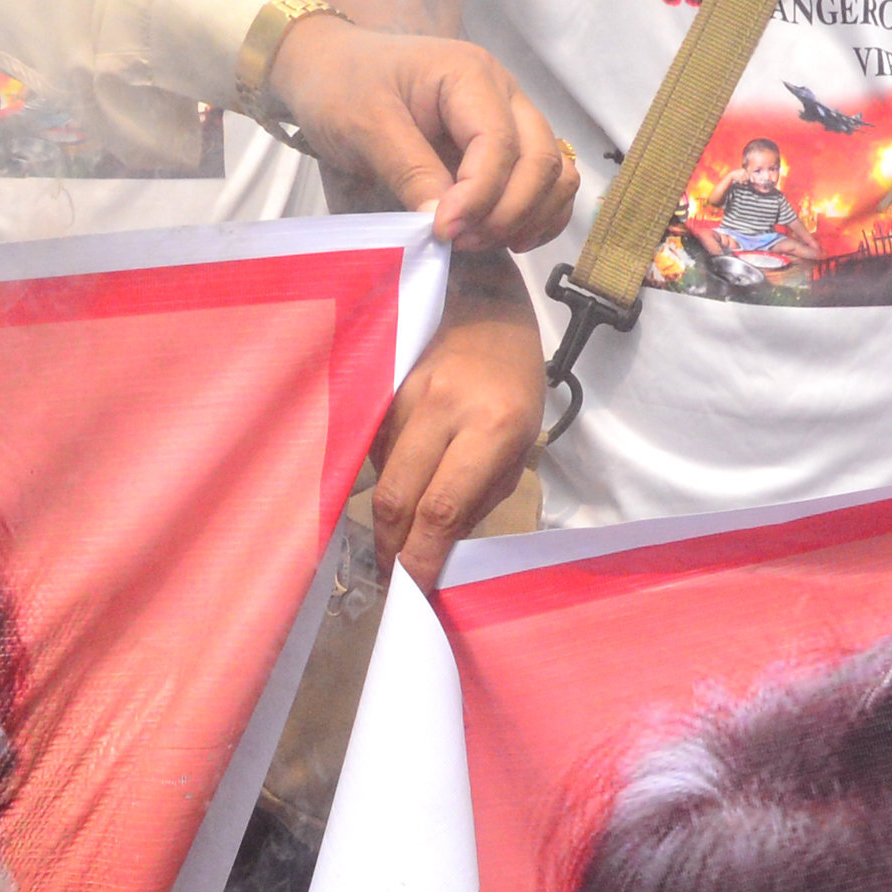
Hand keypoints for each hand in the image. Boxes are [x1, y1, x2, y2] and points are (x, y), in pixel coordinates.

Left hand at [270, 19, 580, 249]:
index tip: (443, 232)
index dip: (479, 196)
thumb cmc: (342, 85)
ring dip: (529, 216)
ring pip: (555, 172)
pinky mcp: (508, 144)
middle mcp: (503, 92)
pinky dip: (539, 214)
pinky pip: (548, 181)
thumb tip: (447, 223)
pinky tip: (506, 239)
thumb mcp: (363, 125)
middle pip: (539, 160)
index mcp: (469, 75)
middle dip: (507, 212)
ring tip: (479, 241)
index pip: (499, 143)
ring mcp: (511, 117)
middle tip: (459, 242)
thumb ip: (408, 170)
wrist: (330, 66)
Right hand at [370, 281, 542, 579]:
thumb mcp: (518, 442)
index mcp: (493, 425)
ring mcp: (407, 393)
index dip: (420, 555)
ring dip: (389, 508)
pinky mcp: (383, 386)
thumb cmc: (514, 381)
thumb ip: (479, 495)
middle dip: (391, 544)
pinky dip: (383, 471)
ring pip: (381, 473)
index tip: (411, 587)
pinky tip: (401, 470)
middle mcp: (446, 408)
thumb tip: (438, 546)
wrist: (484, 304)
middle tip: (392, 572)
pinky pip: (374, 446)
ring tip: (402, 522)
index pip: (443, 508)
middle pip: (398, 496)